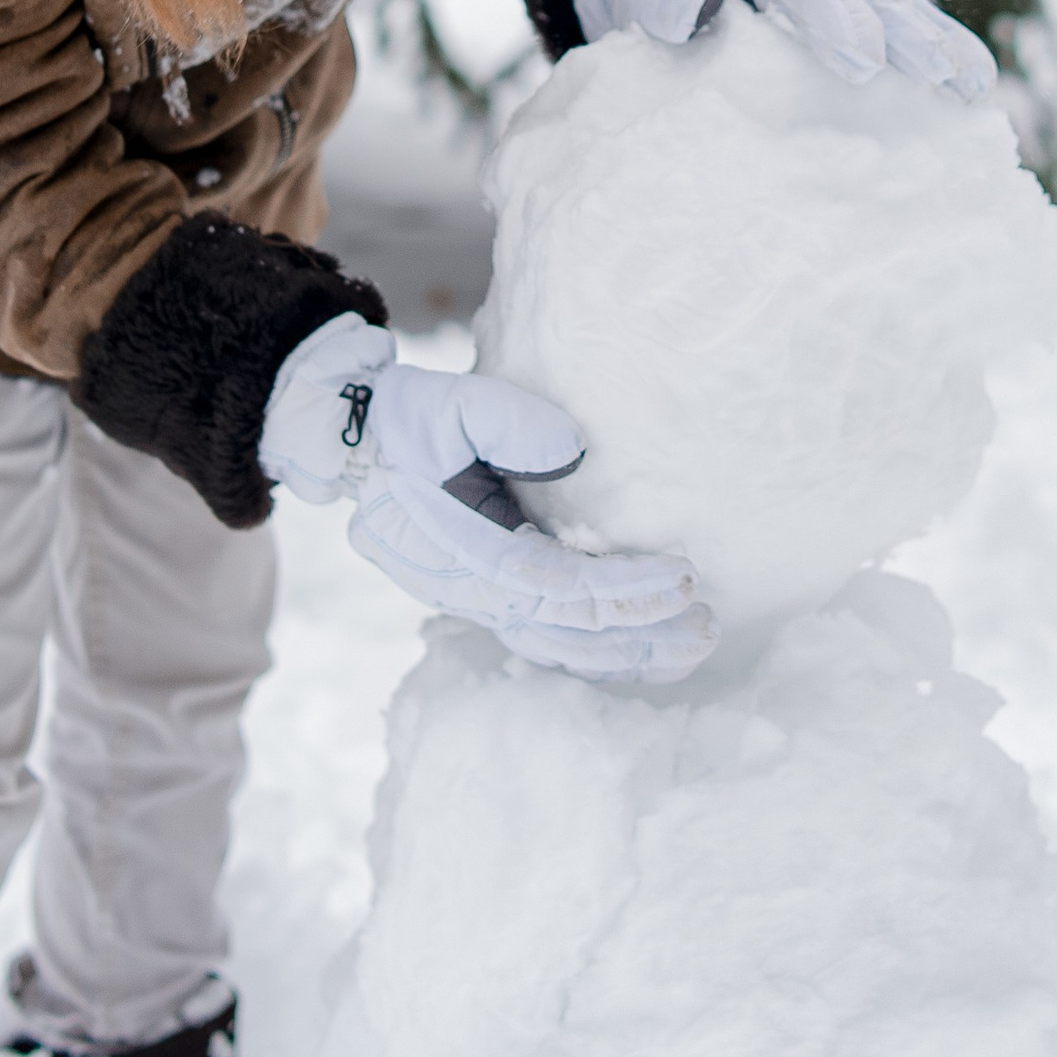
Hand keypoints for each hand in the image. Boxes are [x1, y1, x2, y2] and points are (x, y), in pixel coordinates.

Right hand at [260, 315, 715, 685]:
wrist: (350, 443)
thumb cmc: (405, 420)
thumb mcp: (450, 404)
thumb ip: (507, 420)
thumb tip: (572, 450)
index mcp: (458, 553)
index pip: (555, 589)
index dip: (621, 590)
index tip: (682, 576)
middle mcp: (466, 591)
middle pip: (565, 634)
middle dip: (639, 634)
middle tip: (706, 624)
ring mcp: (474, 600)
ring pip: (559, 649)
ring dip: (627, 653)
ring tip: (693, 645)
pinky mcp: (486, 595)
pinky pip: (549, 639)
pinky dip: (599, 650)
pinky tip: (646, 651)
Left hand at [569, 0, 996, 102]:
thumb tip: (698, 4)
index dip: (833, 12)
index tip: (859, 61)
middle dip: (902, 31)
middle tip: (936, 74)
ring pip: (897, 6)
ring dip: (937, 42)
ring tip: (973, 84)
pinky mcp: (856, 19)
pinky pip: (904, 31)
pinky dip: (941, 53)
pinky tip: (974, 92)